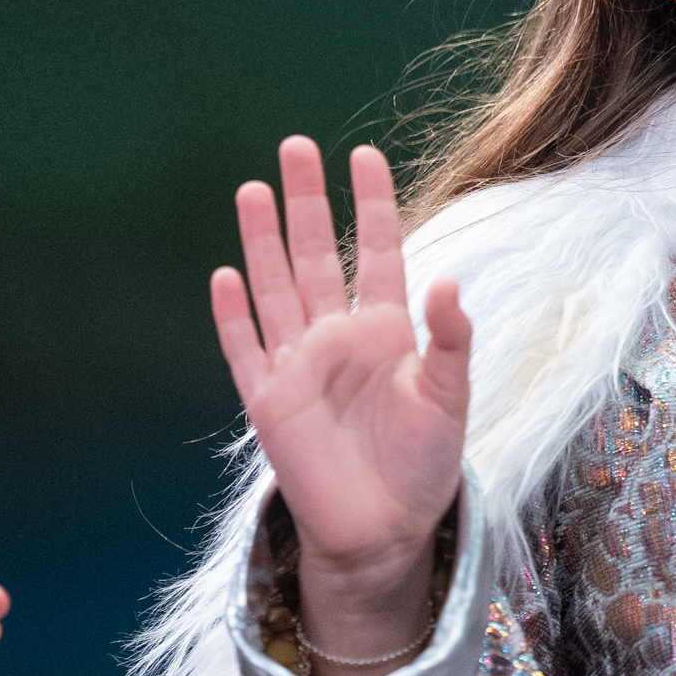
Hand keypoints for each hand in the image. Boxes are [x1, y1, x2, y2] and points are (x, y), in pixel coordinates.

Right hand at [213, 138, 471, 675]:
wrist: (385, 530)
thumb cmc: (425, 464)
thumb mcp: (451, 399)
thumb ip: (450, 340)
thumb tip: (449, 281)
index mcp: (388, 331)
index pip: (378, 251)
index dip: (371, 204)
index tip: (364, 152)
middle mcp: (339, 337)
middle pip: (317, 254)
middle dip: (307, 201)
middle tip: (296, 145)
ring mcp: (299, 366)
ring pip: (276, 287)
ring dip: (263, 241)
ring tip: (253, 187)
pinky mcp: (268, 401)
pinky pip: (245, 348)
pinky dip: (234, 313)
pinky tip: (225, 273)